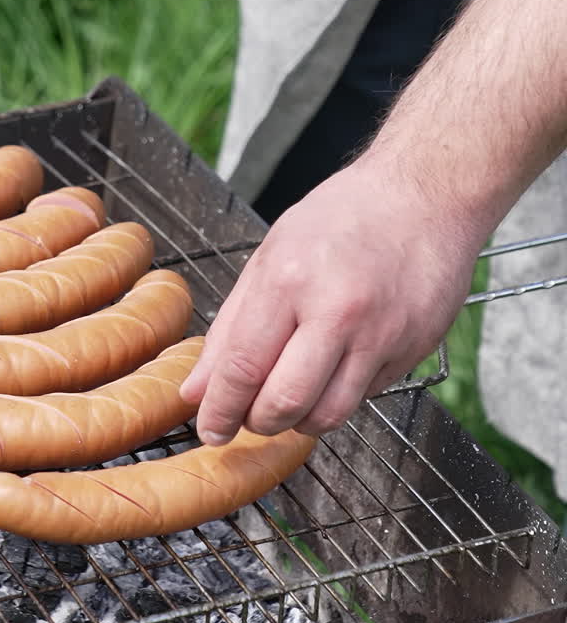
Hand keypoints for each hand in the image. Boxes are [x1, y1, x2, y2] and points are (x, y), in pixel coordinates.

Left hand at [181, 157, 481, 442]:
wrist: (425, 194)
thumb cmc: (344, 217)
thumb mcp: (272, 255)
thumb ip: (231, 326)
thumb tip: (197, 388)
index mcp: (290, 279)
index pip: (243, 367)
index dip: (219, 410)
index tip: (209, 428)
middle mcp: (337, 310)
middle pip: (284, 403)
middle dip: (257, 422)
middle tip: (249, 416)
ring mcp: (381, 334)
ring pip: (328, 415)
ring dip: (299, 421)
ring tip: (289, 397)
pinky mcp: (412, 350)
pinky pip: (364, 397)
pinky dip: (338, 396)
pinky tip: (332, 369)